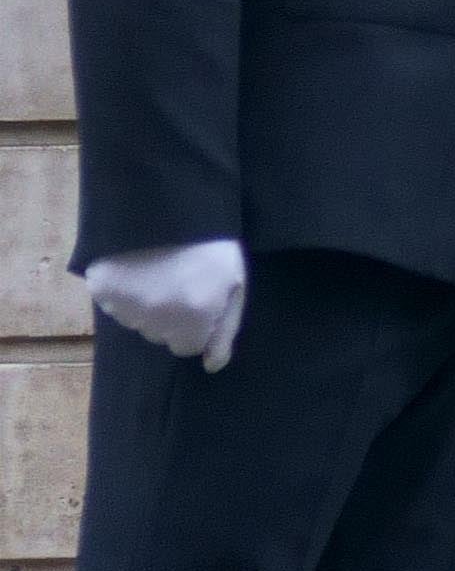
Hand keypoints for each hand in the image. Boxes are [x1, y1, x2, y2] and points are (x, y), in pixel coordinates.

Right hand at [82, 237, 248, 370]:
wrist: (167, 205)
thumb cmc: (212, 244)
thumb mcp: (235, 284)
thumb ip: (226, 329)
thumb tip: (212, 366)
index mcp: (195, 318)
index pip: (188, 347)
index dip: (196, 324)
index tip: (199, 300)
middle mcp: (159, 320)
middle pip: (162, 337)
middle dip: (171, 318)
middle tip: (178, 282)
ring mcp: (127, 307)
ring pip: (137, 323)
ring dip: (147, 306)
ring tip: (158, 271)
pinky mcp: (102, 291)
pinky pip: (114, 306)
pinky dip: (124, 292)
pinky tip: (137, 268)